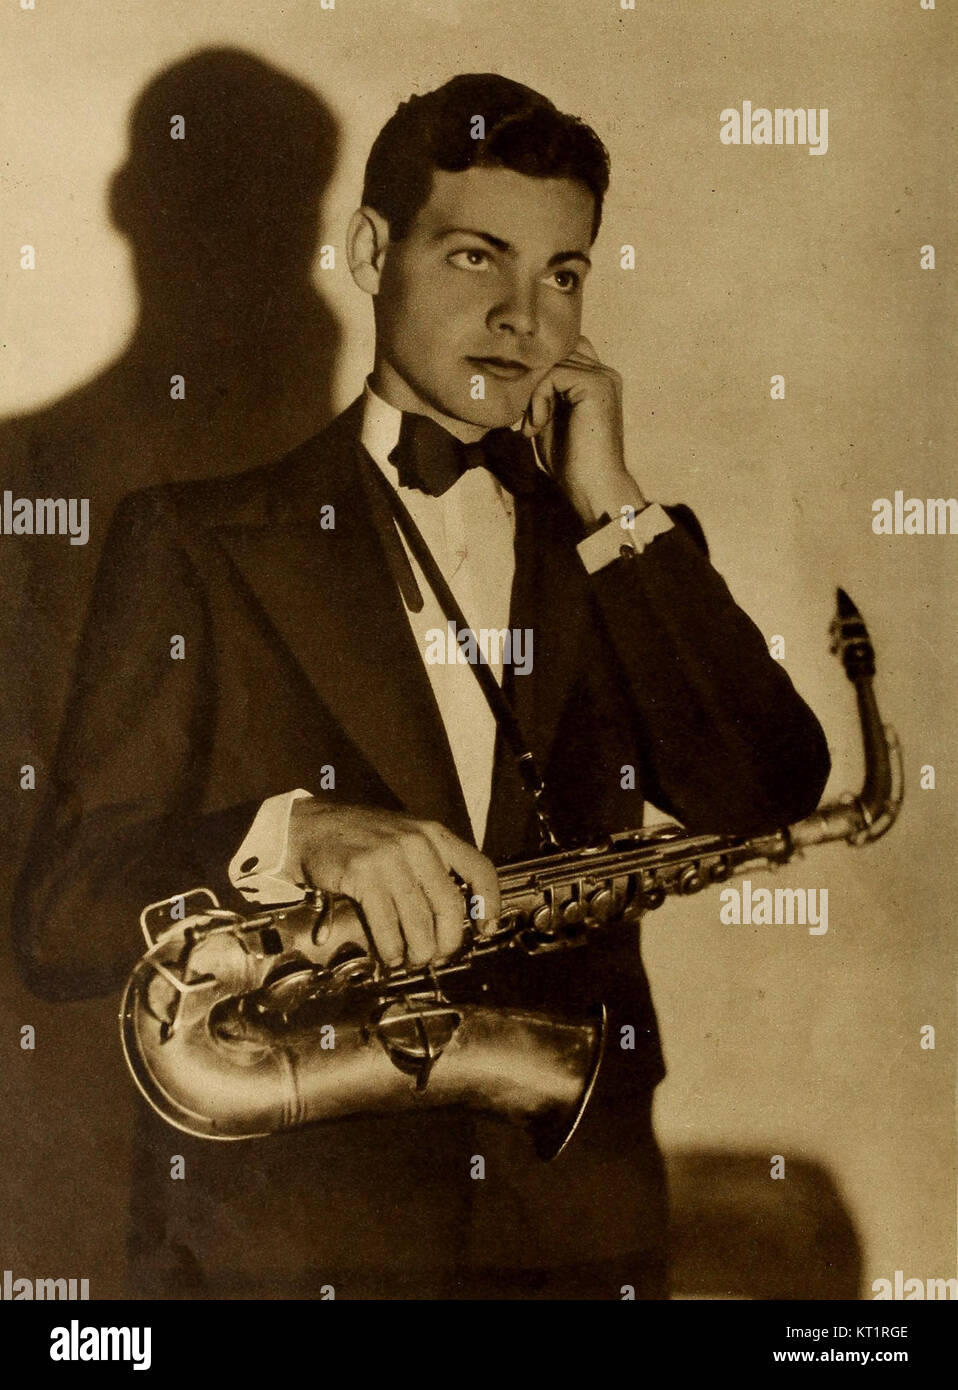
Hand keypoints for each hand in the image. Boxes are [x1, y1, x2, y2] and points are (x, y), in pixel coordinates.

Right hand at [284, 800, 499, 969]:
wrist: (312, 827)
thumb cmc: (362, 839)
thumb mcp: (407, 838)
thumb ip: (432, 866)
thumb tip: (454, 917)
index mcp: (435, 835)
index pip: (479, 868)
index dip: (489, 903)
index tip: (486, 929)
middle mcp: (418, 843)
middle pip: (450, 905)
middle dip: (447, 941)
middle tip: (438, 956)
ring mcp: (390, 857)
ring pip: (419, 920)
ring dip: (418, 950)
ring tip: (412, 960)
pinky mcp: (363, 873)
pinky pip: (386, 923)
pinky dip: (391, 947)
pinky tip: (390, 955)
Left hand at [523, 336, 646, 526]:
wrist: (593, 486)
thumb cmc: (572, 460)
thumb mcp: (551, 418)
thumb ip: (544, 393)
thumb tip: (521, 373)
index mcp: (598, 381)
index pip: (564, 353)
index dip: (542, 376)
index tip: (532, 413)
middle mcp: (605, 373)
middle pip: (557, 354)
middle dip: (536, 384)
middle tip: (531, 421)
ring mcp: (603, 377)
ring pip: (553, 363)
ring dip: (536, 394)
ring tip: (536, 425)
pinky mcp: (596, 385)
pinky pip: (554, 374)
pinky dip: (539, 398)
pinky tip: (539, 424)